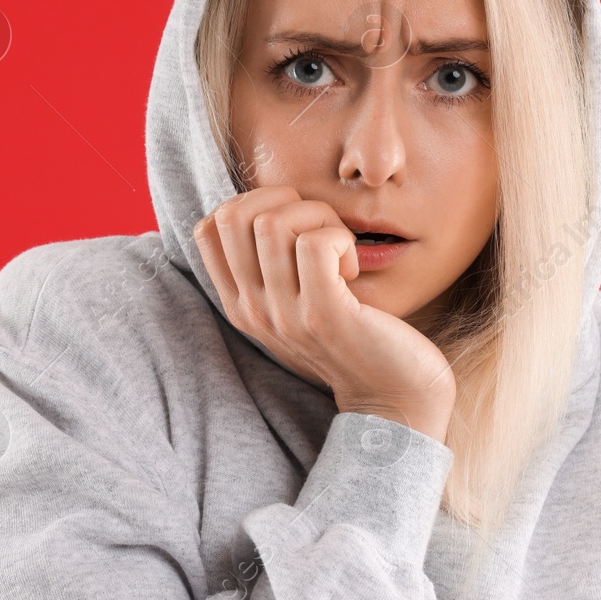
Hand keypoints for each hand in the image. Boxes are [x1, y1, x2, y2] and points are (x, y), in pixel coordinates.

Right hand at [192, 186, 456, 443]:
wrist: (391, 398)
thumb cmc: (351, 338)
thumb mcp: (294, 304)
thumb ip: (270, 266)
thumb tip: (263, 204)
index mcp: (239, 304)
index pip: (209, 227)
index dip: (252, 204)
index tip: (292, 227)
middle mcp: (252, 310)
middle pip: (234, 214)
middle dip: (284, 201)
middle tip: (320, 230)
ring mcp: (284, 315)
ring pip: (275, 223)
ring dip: (318, 218)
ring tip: (340, 248)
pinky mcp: (324, 315)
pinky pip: (315, 244)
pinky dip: (339, 238)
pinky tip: (352, 268)